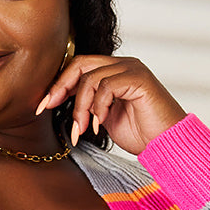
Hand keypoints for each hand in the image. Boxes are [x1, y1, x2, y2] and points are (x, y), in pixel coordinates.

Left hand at [36, 55, 186, 155]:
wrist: (167, 145)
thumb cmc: (141, 134)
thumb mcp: (104, 119)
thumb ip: (87, 106)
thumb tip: (59, 103)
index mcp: (114, 72)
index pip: (79, 67)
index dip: (58, 85)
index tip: (41, 107)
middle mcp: (123, 65)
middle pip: (80, 64)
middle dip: (60, 88)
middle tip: (47, 109)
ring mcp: (132, 69)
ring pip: (91, 78)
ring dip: (80, 107)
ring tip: (81, 131)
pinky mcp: (139, 79)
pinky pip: (107, 85)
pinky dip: (97, 107)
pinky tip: (98, 125)